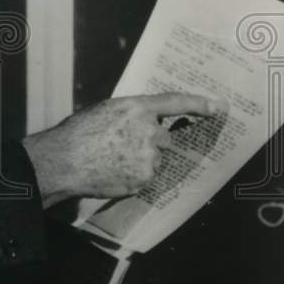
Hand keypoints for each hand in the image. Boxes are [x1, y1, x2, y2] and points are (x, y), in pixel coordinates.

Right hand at [21, 92, 225, 206]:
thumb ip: (130, 115)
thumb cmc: (78, 133)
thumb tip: (142, 122)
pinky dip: (133, 175)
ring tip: (110, 160)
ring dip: (139, 160)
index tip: (218, 106)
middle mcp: (149, 131)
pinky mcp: (145, 179)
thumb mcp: (105, 111)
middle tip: (122, 145)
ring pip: (154, 160)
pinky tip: (112, 171)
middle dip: (149, 142)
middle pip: (163, 138)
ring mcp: (149, 158)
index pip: (175, 103)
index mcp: (137, 108)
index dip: (199, 104)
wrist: (64, 161)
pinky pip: (145, 176)